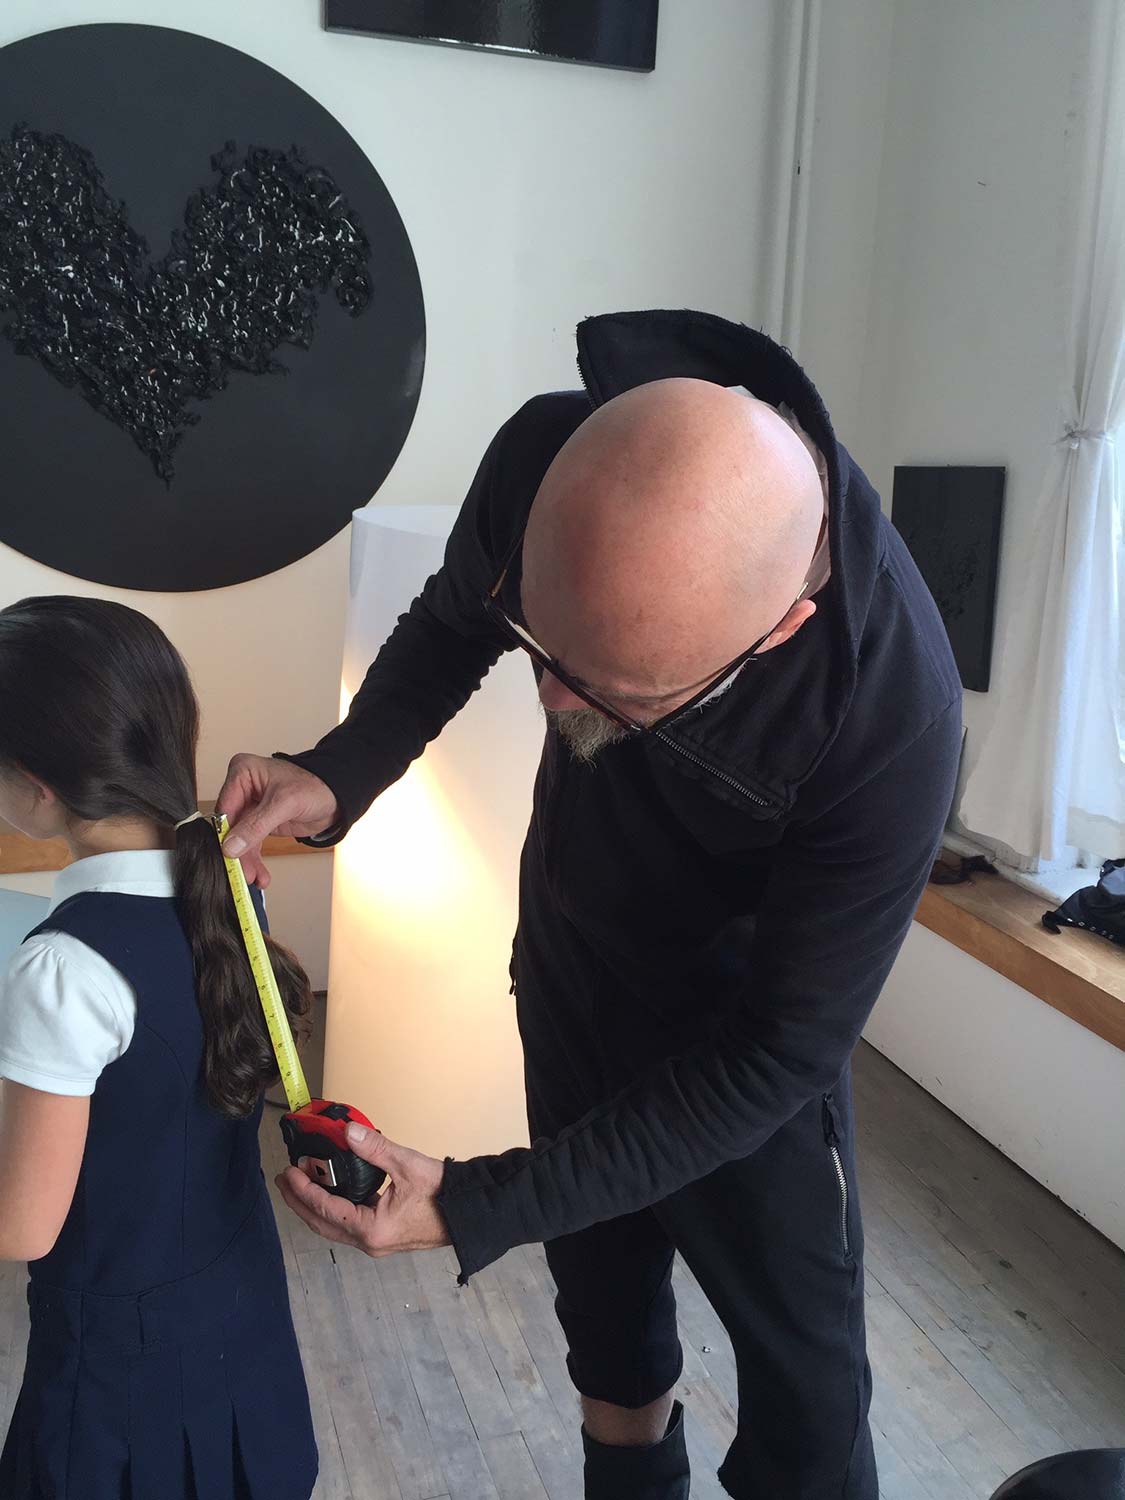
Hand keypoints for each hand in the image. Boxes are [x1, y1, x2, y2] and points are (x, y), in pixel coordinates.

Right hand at [215, 753, 338, 887]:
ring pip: (240, 838)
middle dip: (237, 851)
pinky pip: (251, 844)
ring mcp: (250, 807)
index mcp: (243, 772)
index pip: (225, 806)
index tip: (227, 853)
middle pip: (230, 825)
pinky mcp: (259, 823)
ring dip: (246, 860)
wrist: (335, 799)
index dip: (225, 832)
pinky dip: (254, 860)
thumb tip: (232, 845)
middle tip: (241, 871)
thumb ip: (257, 825)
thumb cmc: (315, 786)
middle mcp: (243, 788)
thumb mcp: (285, 803)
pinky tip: (259, 875)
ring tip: (254, 877)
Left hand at [277, 1124, 450, 1257]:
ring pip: (333, 1227)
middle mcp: (370, 1242)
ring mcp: (376, 1242)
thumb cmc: (443, 1193)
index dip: (303, 1190)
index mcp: (372, 1229)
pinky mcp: (383, 1236)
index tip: (289, 1172)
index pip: (325, 1209)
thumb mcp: (408, 1166)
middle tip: (284, 1180)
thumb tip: (348, 1132)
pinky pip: (347, 1224)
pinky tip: (332, 1191)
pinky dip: (333, 1209)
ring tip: (301, 1184)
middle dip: (299, 1202)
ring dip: (314, 1207)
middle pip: (322, 1224)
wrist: (469, 1212)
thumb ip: (376, 1149)